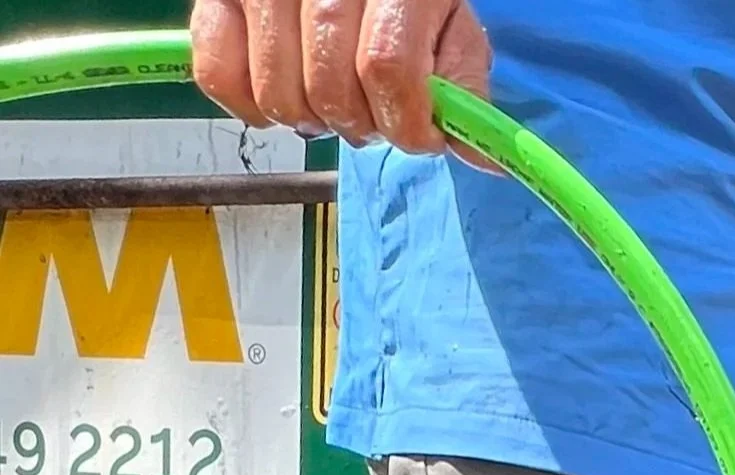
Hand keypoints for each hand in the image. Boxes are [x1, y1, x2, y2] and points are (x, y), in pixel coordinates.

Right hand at [191, 0, 491, 157]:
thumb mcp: (451, 21)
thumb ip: (463, 84)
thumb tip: (478, 154)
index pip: (386, 70)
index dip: (405, 123)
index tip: (420, 136)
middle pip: (330, 90)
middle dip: (362, 126)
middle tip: (375, 117)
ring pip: (278, 95)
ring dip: (313, 121)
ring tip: (335, 102)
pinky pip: (218, 75)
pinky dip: (250, 107)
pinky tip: (286, 100)